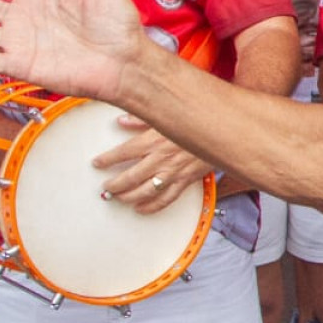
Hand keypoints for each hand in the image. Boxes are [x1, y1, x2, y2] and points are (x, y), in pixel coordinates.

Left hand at [95, 116, 214, 213]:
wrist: (225, 131)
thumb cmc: (197, 119)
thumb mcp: (167, 113)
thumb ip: (142, 118)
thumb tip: (122, 120)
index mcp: (153, 140)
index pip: (122, 153)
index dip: (106, 159)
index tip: (97, 163)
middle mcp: (161, 159)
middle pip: (130, 177)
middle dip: (114, 185)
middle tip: (105, 188)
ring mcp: (173, 172)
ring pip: (144, 192)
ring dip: (127, 197)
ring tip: (117, 198)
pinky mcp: (185, 181)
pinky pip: (165, 199)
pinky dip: (151, 207)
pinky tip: (140, 209)